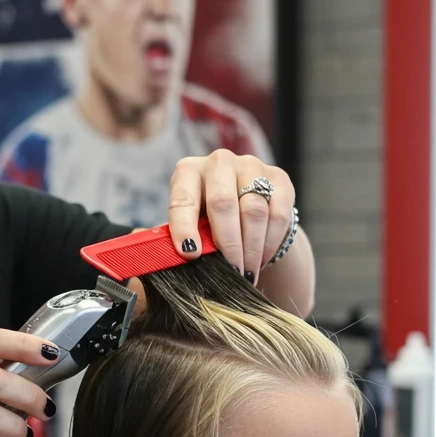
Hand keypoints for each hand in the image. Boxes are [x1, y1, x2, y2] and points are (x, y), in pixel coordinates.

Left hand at [166, 149, 295, 284]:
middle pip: (223, 202)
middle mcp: (219, 163)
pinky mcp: (278, 178)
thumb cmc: (206, 221)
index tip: (190, 254)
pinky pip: (279, 213)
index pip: (182, 199)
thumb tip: (156, 259)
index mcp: (188, 172)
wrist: (245, 209)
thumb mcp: (187, 224)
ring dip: (251, 248)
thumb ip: (173, 238)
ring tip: (246, 274)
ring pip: (254, 210)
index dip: (184, 227)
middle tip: (230, 272)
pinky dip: (270, 241)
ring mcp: (251, 166)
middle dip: (227, 243)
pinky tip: (262, 259)